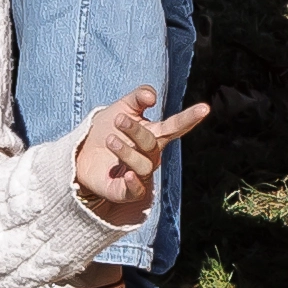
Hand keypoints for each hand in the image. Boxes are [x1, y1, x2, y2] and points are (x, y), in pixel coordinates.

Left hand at [67, 82, 211, 223]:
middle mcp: (150, 156)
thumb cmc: (106, 130)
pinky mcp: (126, 191)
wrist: (82, 154)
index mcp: (154, 135)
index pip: (175, 126)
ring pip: (143, 165)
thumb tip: (152, 96)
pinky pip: (136, 191)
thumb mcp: (122, 107)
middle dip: (136, 130)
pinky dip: (134, 184)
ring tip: (110, 140)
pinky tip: (127, 174)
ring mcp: (139, 174)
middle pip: (151, 143)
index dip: (190, 118)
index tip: (205, 108)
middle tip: (119, 119)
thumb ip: (138, 97)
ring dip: (126, 151)